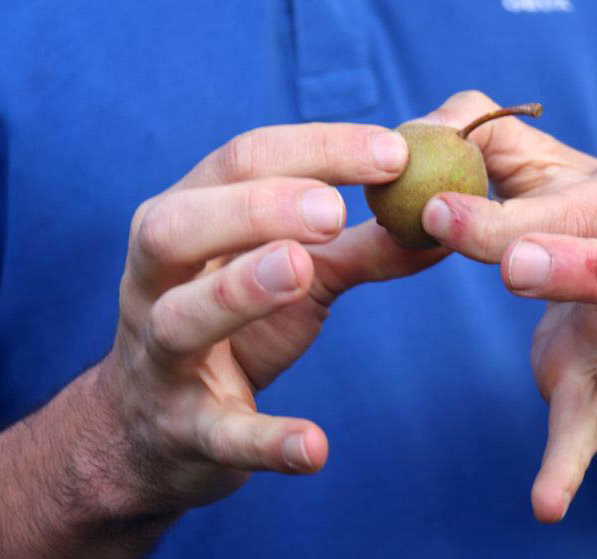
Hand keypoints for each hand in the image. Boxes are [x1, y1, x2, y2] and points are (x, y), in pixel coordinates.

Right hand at [93, 123, 444, 510]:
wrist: (155, 433)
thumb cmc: (231, 329)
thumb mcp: (297, 278)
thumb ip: (360, 248)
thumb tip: (442, 223)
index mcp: (187, 221)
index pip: (240, 164)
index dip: (316, 150)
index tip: (394, 152)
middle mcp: (155, 281)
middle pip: (178, 225)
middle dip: (256, 208)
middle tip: (334, 210)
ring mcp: (160, 359)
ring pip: (179, 318)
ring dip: (238, 291)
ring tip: (301, 271)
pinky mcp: (183, 431)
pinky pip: (217, 433)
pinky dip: (263, 440)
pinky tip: (316, 447)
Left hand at [418, 92, 596, 521]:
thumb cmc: (583, 218)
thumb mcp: (548, 169)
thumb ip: (487, 139)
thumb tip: (417, 132)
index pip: (564, 203)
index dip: (496, 208)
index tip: (431, 211)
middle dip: (574, 264)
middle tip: (515, 266)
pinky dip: (574, 463)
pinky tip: (545, 504)